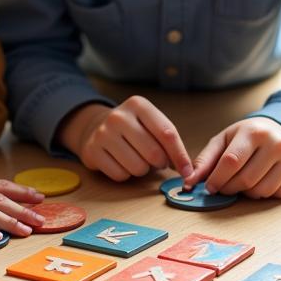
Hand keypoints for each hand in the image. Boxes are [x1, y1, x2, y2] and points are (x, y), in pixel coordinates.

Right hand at [57, 98, 192, 181]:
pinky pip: (120, 175)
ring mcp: (103, 133)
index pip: (167, 133)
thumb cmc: (133, 128)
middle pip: (153, 153)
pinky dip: (125, 174)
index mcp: (138, 105)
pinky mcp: (92, 151)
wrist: (96, 126)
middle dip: (160, 163)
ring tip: (137, 158)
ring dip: (142, 170)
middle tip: (156, 161)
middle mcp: (119, 116)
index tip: (188, 172)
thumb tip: (187, 169)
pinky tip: (121, 162)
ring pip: (137, 167)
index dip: (180, 156)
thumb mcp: (151, 124)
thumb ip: (169, 141)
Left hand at [186, 117, 280, 197]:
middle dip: (229, 189)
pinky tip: (258, 182)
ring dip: (246, 193)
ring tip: (241, 183)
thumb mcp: (225, 140)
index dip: (217, 179)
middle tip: (223, 188)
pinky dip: (263, 194)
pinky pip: (276, 195)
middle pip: (246, 179)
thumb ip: (206, 160)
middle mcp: (275, 144)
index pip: (232, 161)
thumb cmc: (248, 136)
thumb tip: (189, 181)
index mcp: (253, 132)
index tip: (209, 188)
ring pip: (261, 191)